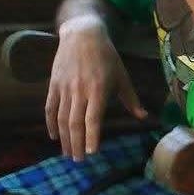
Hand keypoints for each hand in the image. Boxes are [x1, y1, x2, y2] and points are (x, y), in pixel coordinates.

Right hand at [47, 19, 146, 158]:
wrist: (82, 34)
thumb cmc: (106, 56)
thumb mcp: (122, 76)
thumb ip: (131, 99)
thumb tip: (144, 117)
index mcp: (98, 91)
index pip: (93, 119)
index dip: (91, 137)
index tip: (91, 152)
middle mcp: (79, 91)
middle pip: (75, 123)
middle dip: (76, 144)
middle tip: (78, 160)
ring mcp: (64, 88)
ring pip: (61, 118)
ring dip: (64, 138)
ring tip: (68, 153)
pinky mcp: (54, 84)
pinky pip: (50, 108)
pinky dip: (50, 123)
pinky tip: (54, 136)